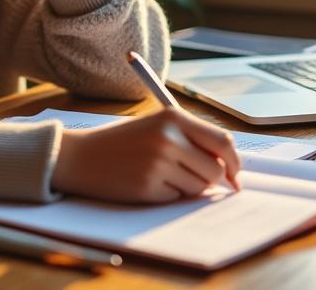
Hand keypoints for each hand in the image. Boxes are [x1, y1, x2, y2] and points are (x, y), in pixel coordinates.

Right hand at [49, 108, 241, 202]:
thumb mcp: (158, 126)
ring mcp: (158, 162)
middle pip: (216, 169)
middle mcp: (168, 137)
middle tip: (195, 178)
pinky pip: (177, 198)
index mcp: (174, 117)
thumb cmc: (123, 142)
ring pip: (199, 187)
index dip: (234, 162)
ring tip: (162, 175)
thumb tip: (229, 169)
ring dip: (188, 187)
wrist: (81, 156)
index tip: (234, 174)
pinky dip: (169, 195)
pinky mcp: (148, 186)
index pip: (223, 141)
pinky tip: (148, 183)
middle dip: (212, 179)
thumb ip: (193, 139)